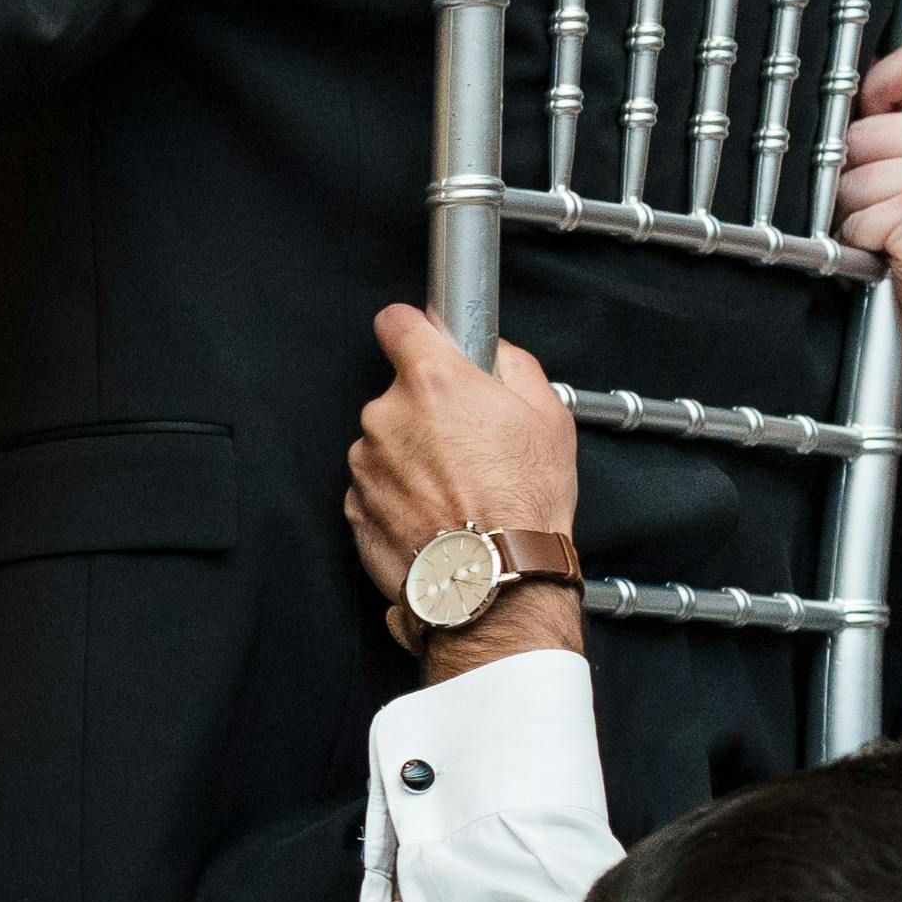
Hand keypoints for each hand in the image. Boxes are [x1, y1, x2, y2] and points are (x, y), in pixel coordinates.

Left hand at [346, 307, 582, 677]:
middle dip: (427, 411)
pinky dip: (399, 495)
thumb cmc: (523, 505)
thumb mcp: (548, 416)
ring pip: (386, 443)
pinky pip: (375, 485)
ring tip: (457, 488)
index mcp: (432, 381)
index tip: (423, 342)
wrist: (494, 579)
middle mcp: (387, 416)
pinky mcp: (354, 505)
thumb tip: (493, 351)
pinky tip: (437, 513)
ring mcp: (365, 462)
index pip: (397, 322)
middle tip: (468, 444)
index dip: (414, 331)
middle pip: (398, 394)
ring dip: (412, 457)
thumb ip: (512, 365)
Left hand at [826, 39, 901, 355]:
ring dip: (857, 214)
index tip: (873, 111)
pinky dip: (860, 245)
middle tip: (895, 204)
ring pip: (851, 178)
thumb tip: (856, 102)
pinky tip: (896, 253)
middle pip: (863, 131)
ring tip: (899, 231)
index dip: (880, 81)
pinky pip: (854, 219)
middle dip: (859, 174)